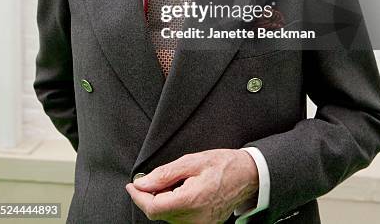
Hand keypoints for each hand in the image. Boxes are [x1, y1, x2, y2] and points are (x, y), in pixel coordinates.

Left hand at [126, 148, 258, 223]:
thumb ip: (164, 174)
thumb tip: (142, 183)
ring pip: (168, 217)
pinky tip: (182, 191)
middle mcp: (195, 219)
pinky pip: (180, 219)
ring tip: (175, 182)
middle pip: (159, 214)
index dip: (138, 197)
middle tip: (155, 178)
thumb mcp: (191, 161)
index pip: (153, 207)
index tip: (132, 185)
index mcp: (191, 201)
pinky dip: (174, 206)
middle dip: (151, 196)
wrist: (247, 175)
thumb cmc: (223, 164)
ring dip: (163, 201)